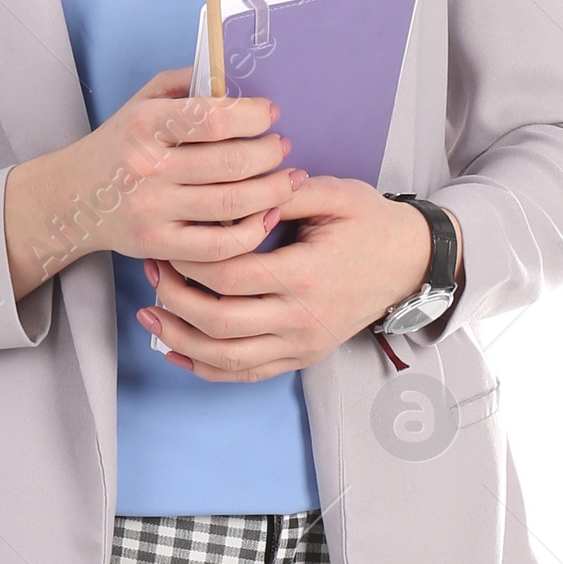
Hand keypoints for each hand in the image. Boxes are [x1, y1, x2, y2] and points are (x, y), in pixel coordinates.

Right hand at [3, 71, 305, 299]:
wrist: (72, 197)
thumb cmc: (118, 145)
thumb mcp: (141, 101)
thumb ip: (185, 85)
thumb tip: (236, 81)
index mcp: (145, 124)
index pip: (212, 118)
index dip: (252, 115)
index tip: (270, 113)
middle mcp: (148, 168)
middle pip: (230, 163)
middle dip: (270, 153)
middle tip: (282, 147)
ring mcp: (153, 211)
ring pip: (232, 205)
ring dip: (273, 191)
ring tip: (289, 179)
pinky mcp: (158, 246)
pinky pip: (218, 247)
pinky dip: (252, 232)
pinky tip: (267, 216)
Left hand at [138, 179, 448, 380]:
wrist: (411, 264)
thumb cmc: (371, 224)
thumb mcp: (334, 194)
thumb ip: (282, 194)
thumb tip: (233, 190)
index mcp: (305, 274)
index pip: (228, 275)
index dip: (189, 261)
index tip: (169, 242)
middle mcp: (301, 318)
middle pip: (218, 321)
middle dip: (174, 297)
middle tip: (152, 271)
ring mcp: (301, 344)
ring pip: (225, 358)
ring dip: (180, 338)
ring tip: (150, 313)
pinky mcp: (301, 357)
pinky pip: (245, 374)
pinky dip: (205, 367)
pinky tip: (176, 350)